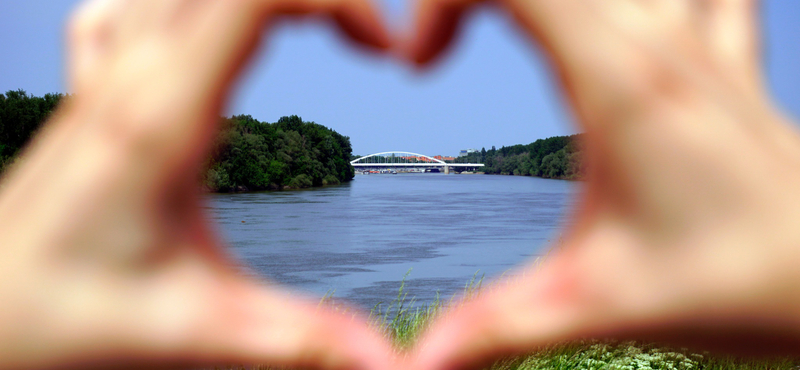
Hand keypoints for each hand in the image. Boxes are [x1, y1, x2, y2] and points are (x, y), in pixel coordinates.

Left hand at [0, 0, 392, 368]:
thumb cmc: (57, 320)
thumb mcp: (191, 330)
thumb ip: (297, 339)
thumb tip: (388, 362)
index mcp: (161, 118)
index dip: (337, 1)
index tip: (382, 54)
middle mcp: (130, 79)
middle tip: (369, 43)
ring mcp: (105, 79)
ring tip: (312, 29)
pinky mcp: (92, 96)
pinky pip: (126, 12)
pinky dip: (180, 4)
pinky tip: (198, 30)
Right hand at [405, 0, 799, 367]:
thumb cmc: (734, 285)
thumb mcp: (595, 303)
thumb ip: (494, 326)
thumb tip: (414, 367)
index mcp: (617, 80)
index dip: (440, 2)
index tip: (423, 67)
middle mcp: (658, 40)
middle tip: (443, 43)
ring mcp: (699, 41)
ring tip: (521, 34)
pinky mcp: (725, 59)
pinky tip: (637, 22)